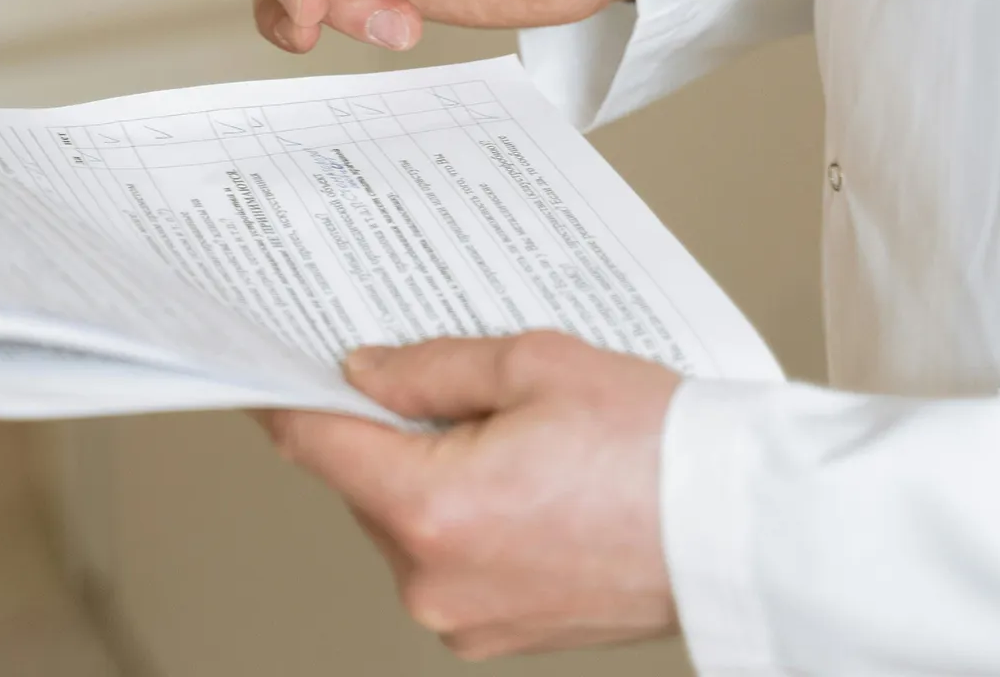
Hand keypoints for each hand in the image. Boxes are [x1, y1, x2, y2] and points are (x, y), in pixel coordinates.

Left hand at [259, 332, 680, 659]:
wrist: (737, 524)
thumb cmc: (654, 442)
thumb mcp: (533, 364)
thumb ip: (428, 368)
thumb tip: (363, 374)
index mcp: (432, 509)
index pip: (317, 444)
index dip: (285, 399)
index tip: (262, 372)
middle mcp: (435, 581)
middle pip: (364, 482)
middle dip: (387, 427)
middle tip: (444, 377)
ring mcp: (466, 618)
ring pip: (406, 521)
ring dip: (429, 471)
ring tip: (512, 432)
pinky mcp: (498, 633)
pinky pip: (448, 559)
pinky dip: (462, 513)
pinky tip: (525, 478)